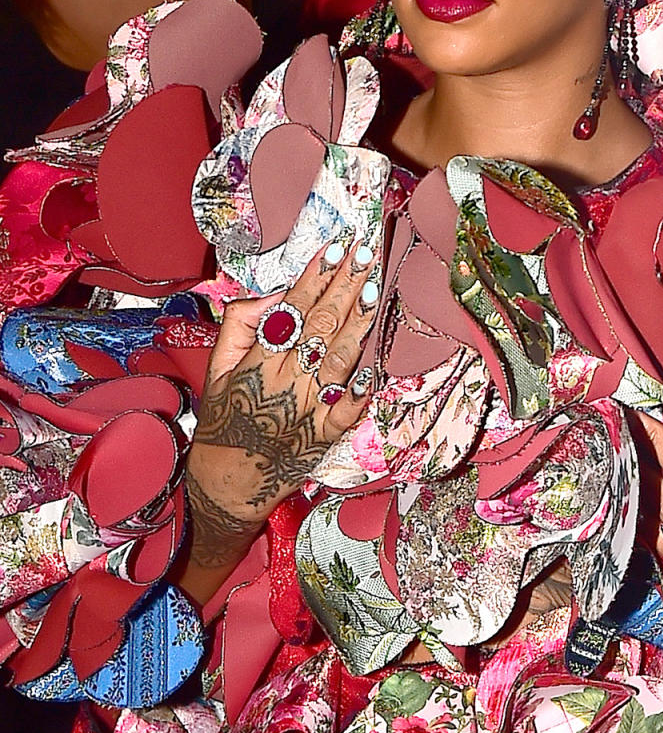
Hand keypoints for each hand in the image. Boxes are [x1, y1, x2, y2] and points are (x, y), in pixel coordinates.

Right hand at [183, 242, 377, 586]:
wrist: (228, 484)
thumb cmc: (224, 419)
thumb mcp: (216, 370)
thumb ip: (239, 326)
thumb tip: (274, 295)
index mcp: (255, 364)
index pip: (292, 311)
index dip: (316, 278)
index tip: (335, 249)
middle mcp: (283, 384)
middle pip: (321, 326)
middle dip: (345, 285)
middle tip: (366, 252)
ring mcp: (308, 411)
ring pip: (339, 358)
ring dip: (360, 321)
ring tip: (374, 287)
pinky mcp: (325, 435)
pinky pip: (349, 407)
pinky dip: (362, 384)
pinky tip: (377, 358)